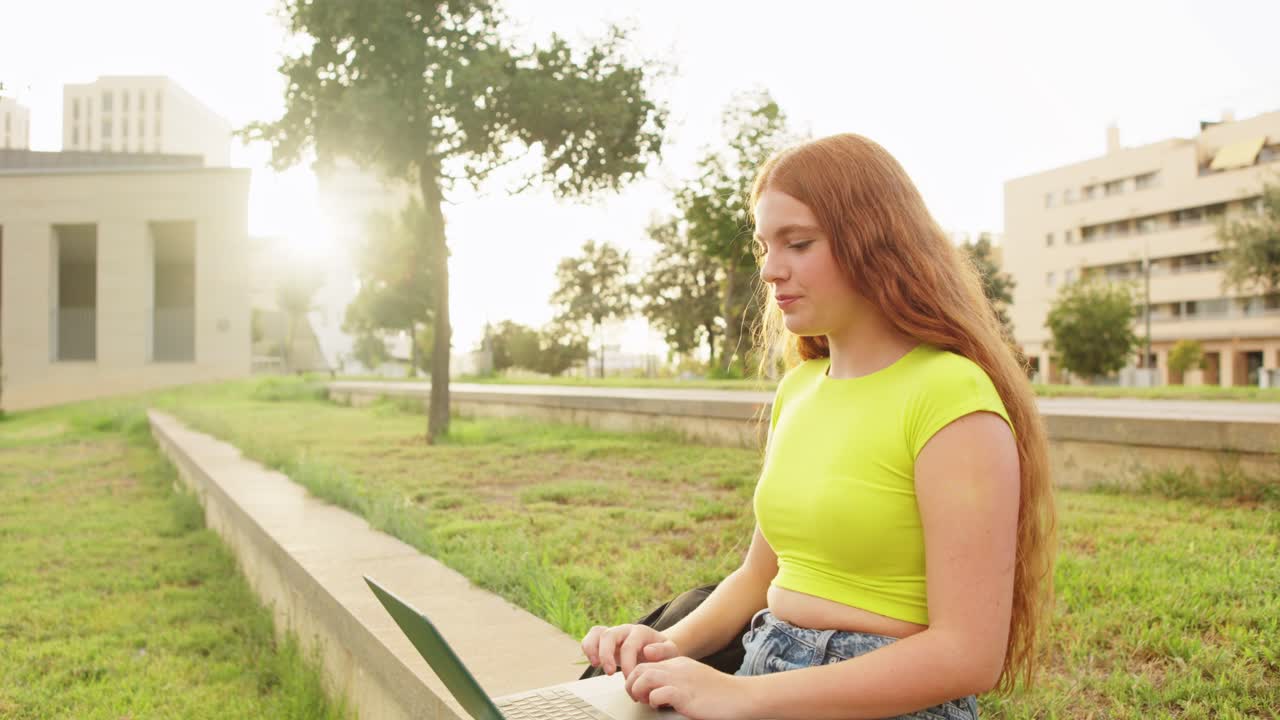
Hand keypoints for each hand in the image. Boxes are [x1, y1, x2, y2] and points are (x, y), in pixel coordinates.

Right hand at [581, 624, 680, 677]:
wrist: (658, 648)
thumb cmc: (663, 653)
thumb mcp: (670, 652)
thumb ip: (663, 651)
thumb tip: (647, 651)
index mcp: (641, 632)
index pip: (629, 646)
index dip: (627, 664)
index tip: (629, 679)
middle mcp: (625, 629)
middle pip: (609, 635)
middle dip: (606, 655)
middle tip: (609, 673)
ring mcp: (614, 632)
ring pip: (597, 632)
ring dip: (593, 649)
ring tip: (595, 665)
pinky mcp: (605, 639)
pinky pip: (591, 637)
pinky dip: (587, 648)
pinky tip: (593, 662)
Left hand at [624, 657, 754, 719]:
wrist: (741, 697)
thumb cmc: (720, 693)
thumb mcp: (693, 679)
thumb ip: (676, 679)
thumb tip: (657, 691)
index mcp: (678, 662)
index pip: (645, 663)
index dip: (635, 678)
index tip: (638, 692)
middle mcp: (677, 668)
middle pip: (640, 668)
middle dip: (631, 684)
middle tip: (637, 699)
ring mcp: (682, 681)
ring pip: (645, 677)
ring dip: (638, 691)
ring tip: (644, 702)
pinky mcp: (686, 696)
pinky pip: (660, 694)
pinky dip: (654, 701)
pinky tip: (659, 706)